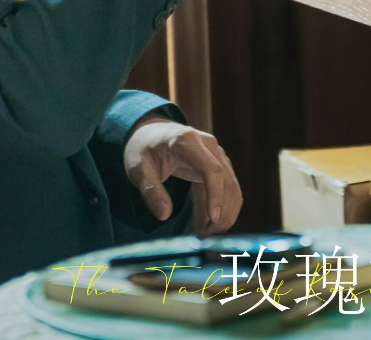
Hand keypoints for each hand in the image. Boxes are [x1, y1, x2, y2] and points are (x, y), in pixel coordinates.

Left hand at [123, 115, 241, 234]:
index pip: (211, 169)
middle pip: (226, 181)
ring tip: (204, 235)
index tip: (213, 219)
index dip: (216, 194)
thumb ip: (150, 191)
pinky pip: (230, 189)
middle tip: (203, 238)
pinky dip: (224, 209)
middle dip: (220, 213)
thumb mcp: (138, 169)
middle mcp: (208, 145)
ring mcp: (217, 153)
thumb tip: (164, 215)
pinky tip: (208, 225)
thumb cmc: (143, 149)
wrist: (151, 133)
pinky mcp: (220, 163)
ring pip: (232, 187)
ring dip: (224, 214)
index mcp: (187, 142)